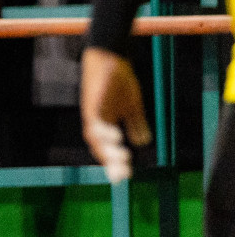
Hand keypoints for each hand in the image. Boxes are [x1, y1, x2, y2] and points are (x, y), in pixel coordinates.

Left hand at [80, 47, 150, 182]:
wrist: (111, 57)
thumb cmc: (119, 81)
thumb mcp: (131, 105)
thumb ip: (136, 123)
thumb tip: (144, 142)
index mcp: (103, 124)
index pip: (105, 149)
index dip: (111, 164)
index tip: (123, 179)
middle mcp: (95, 121)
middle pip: (99, 147)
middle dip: (111, 162)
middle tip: (123, 176)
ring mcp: (92, 111)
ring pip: (95, 136)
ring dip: (108, 149)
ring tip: (123, 159)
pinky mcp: (93, 100)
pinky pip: (95, 118)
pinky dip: (103, 128)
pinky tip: (115, 136)